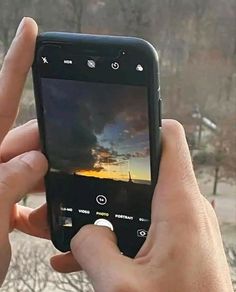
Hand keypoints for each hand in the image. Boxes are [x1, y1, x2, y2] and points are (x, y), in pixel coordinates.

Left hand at [0, 18, 48, 285]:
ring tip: (45, 204)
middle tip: (72, 161)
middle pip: (28, 136)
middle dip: (51, 143)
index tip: (30, 31)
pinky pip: (33, 185)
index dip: (16, 62)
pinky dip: (44, 195)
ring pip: (36, 163)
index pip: (0, 97)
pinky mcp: (7, 199)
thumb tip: (36, 159)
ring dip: (50, 177)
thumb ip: (4, 183)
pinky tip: (42, 214)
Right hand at [70, 120, 232, 291]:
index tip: (121, 124)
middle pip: (149, 168)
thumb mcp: (122, 287)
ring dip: (113, 210)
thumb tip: (83, 231)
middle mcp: (185, 206)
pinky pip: (147, 223)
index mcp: (178, 203)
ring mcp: (183, 222)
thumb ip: (93, 249)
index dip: (146, 123)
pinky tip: (92, 252)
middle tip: (88, 181)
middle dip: (116, 175)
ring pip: (143, 199)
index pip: (169, 137)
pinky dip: (123, 230)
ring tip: (82, 228)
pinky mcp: (179, 239)